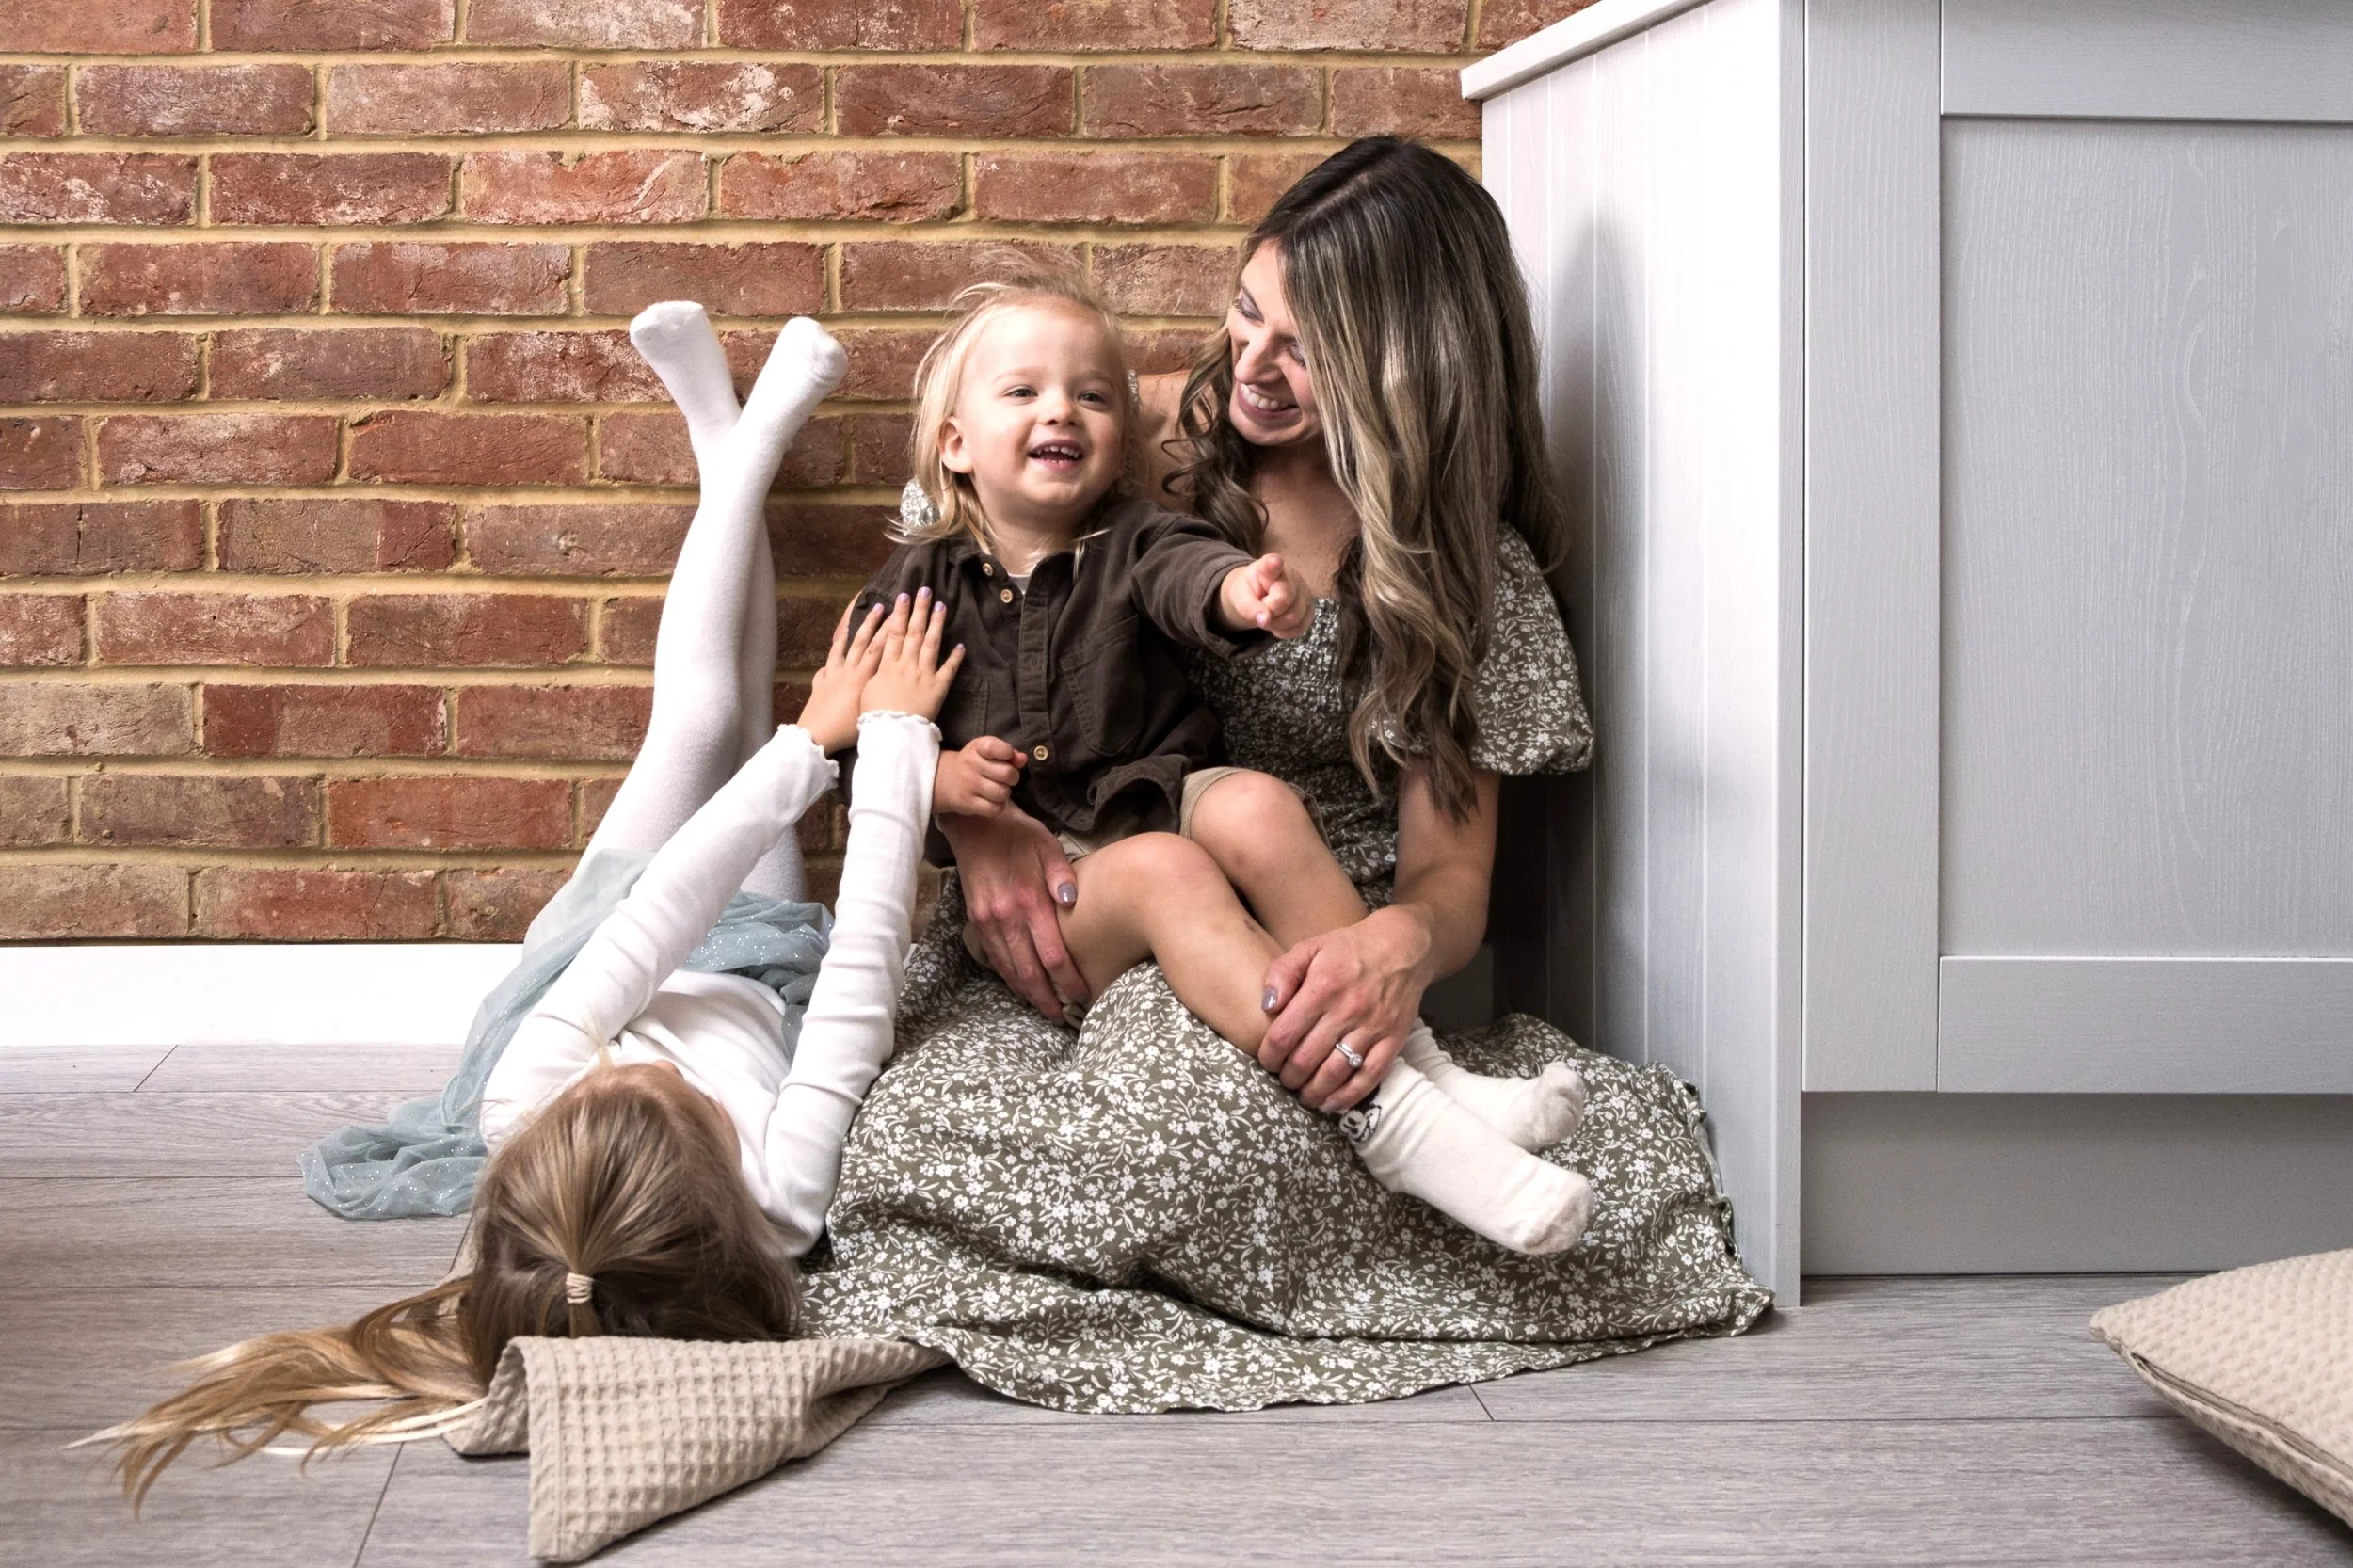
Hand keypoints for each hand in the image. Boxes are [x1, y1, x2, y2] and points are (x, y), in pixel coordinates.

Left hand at [795, 596, 888, 752]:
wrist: (817, 735)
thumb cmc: (848, 729)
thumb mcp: (869, 710)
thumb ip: (879, 692)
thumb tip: (893, 682)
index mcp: (864, 677)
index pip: (880, 649)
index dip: (888, 631)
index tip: (896, 615)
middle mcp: (849, 671)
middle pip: (863, 643)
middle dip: (873, 624)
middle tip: (880, 606)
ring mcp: (833, 675)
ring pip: (844, 649)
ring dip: (852, 633)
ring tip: (857, 620)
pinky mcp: (820, 683)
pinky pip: (826, 667)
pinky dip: (830, 659)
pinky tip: (832, 654)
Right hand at [860, 587, 963, 718]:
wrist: (891, 733)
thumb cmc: (872, 716)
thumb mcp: (865, 690)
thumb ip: (869, 673)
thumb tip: (864, 661)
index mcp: (887, 665)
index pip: (893, 633)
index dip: (899, 613)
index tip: (903, 597)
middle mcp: (906, 665)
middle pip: (914, 632)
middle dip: (919, 609)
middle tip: (925, 590)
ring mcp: (924, 675)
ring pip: (932, 644)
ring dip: (937, 624)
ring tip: (942, 606)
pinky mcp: (938, 688)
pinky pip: (948, 670)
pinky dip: (955, 657)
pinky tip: (961, 645)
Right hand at [935, 736, 1023, 817]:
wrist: (946, 778)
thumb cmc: (976, 763)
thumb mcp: (989, 752)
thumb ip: (1008, 753)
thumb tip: (1023, 759)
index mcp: (978, 747)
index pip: (994, 747)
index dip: (1008, 753)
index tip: (1007, 757)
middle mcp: (971, 764)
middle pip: (1007, 773)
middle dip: (1013, 777)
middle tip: (1006, 779)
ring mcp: (968, 784)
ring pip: (1002, 793)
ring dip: (1005, 793)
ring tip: (999, 789)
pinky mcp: (967, 803)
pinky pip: (994, 809)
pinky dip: (998, 806)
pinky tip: (993, 801)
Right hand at [936, 807, 1089, 1022]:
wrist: (975, 825)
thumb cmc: (1018, 834)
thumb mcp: (1047, 845)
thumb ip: (1062, 875)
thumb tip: (1073, 901)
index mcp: (1027, 901)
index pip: (1052, 953)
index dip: (1068, 979)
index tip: (1083, 994)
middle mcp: (1005, 917)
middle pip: (1028, 971)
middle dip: (1047, 998)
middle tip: (1062, 1017)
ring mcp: (987, 921)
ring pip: (1009, 969)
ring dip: (1027, 992)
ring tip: (1044, 1008)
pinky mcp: (976, 920)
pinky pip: (995, 957)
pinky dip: (1009, 976)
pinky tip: (1020, 986)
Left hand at [1218, 553, 1311, 638]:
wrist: (1260, 596)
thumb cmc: (1249, 592)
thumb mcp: (1241, 597)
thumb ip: (1249, 608)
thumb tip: (1264, 621)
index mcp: (1268, 566)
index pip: (1272, 564)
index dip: (1273, 564)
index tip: (1274, 562)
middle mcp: (1292, 575)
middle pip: (1283, 600)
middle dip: (1269, 612)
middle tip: (1261, 608)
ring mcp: (1304, 591)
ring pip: (1294, 617)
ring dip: (1276, 624)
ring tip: (1269, 615)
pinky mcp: (1310, 607)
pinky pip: (1300, 627)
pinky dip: (1285, 631)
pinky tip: (1278, 623)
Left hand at [1257, 909, 1432, 1110]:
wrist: (1403, 946)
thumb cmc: (1350, 948)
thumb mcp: (1309, 947)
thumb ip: (1281, 973)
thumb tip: (1266, 1006)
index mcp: (1322, 987)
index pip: (1285, 1034)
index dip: (1269, 1055)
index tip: (1267, 1061)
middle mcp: (1347, 1010)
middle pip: (1306, 1059)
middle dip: (1288, 1077)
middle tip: (1283, 1079)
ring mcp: (1372, 1028)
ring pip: (1335, 1073)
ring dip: (1313, 1091)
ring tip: (1303, 1094)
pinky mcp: (1393, 1040)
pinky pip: (1369, 1077)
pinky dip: (1348, 1096)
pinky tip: (1331, 1103)